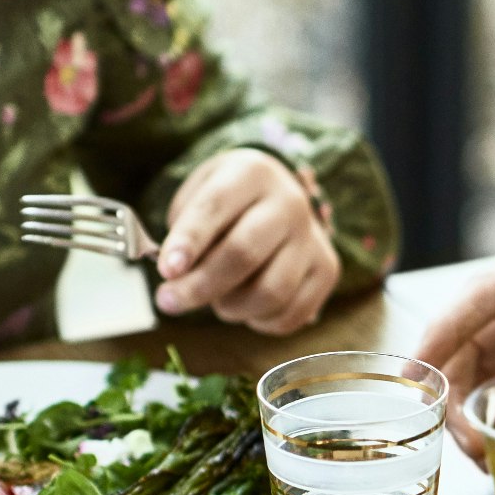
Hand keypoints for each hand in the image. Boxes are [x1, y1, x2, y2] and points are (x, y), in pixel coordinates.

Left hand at [154, 149, 339, 334]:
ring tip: (217, 301)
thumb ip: (184, 232)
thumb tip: (178, 278)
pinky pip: (292, 313)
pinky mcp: (327, 269)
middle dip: (200, 285)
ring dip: (232, 308)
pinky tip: (246, 308)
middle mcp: (290, 203)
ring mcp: (313, 238)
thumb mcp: (197, 196)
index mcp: (252, 173)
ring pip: (271, 291)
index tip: (167, 271)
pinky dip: (260, 321)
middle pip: (244, 254)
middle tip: (168, 302)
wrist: (278, 198)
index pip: (216, 208)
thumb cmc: (227, 203)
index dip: (189, 242)